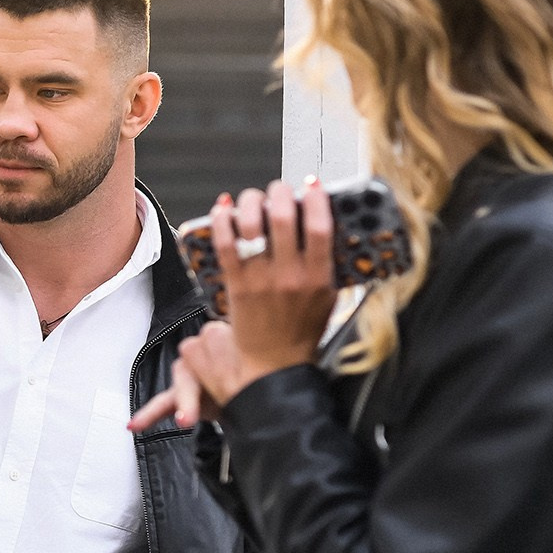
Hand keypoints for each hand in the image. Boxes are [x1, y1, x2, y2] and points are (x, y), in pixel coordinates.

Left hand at [129, 179, 336, 430]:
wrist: (272, 367)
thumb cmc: (301, 333)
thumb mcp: (330, 298)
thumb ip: (330, 263)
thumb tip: (327, 224)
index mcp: (318, 278)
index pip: (321, 226)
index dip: (316, 199)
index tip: (312, 186)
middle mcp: (289, 276)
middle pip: (283, 217)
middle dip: (280, 192)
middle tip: (279, 190)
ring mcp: (260, 280)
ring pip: (251, 225)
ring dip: (250, 202)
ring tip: (253, 199)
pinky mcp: (236, 285)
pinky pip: (224, 244)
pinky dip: (221, 220)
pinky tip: (224, 210)